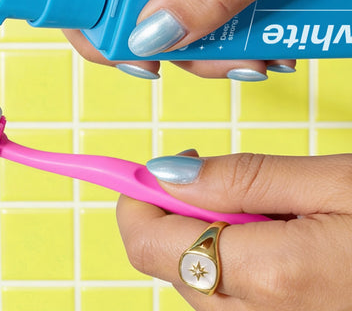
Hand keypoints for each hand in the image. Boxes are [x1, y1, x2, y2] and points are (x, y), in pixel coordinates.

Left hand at [116, 151, 351, 309]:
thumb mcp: (332, 181)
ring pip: (197, 281)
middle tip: (210, 174)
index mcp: (269, 276)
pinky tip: (269, 238)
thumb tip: (165, 173)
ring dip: (203, 236)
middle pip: (169, 262)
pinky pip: (229, 299)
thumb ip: (240, 179)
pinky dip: (228, 260)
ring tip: (254, 206)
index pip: (150, 243)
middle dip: (173, 213)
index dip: (136, 200)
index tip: (145, 169)